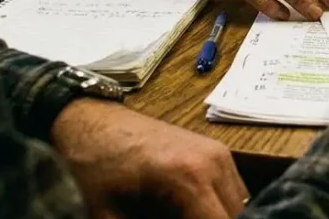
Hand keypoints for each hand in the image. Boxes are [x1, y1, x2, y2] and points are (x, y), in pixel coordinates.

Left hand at [52, 99, 248, 218]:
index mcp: (189, 178)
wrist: (89, 120)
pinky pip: (233, 194)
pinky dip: (217, 211)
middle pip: (236, 217)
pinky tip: (189, 215)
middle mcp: (214, 163)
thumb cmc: (93, 166)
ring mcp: (218, 154)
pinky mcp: (216, 152)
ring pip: (239, 207)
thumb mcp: (107, 216)